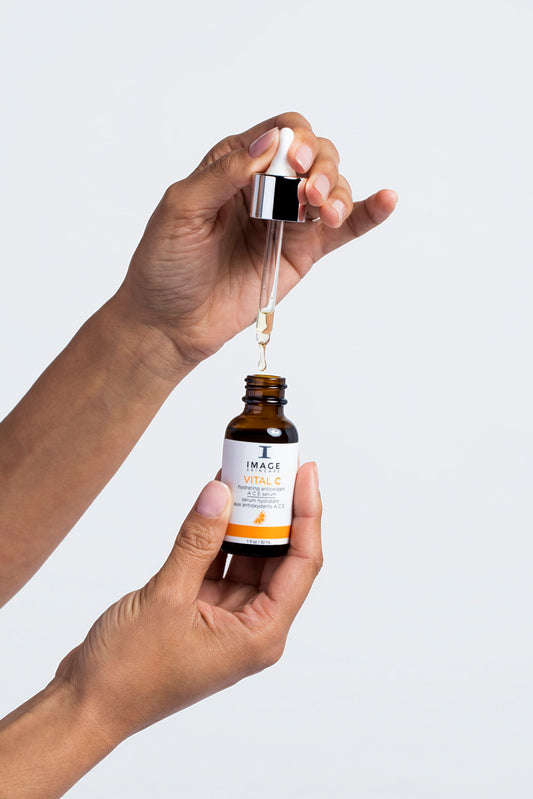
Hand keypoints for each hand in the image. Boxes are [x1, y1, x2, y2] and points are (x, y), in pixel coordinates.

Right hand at [55, 463, 321, 741]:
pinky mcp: (200, 610)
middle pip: (280, 557)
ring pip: (248, 557)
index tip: (305, 473)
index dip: (308, 515)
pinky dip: (217, 533)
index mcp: (260, 634)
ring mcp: (225, 618)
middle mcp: (250, 627)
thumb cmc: (128, 672)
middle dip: (276, 509)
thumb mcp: (167, 597)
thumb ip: (197, 541)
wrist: (86, 703)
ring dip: (245, 518)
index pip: (302, 564)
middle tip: (274, 465)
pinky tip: (214, 500)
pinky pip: (219, 562)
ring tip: (244, 473)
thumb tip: (220, 492)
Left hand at [118, 111, 396, 370]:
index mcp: (234, 164)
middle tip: (307, 194)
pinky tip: (386, 200)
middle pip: (315, 153)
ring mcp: (288, 219)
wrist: (170, 322)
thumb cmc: (165, 264)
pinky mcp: (302, 252)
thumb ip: (224, 174)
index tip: (292, 164)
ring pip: (331, 187)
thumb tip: (271, 143)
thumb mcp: (182, 209)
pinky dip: (367, 213)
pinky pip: (343, 229)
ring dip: (337, 191)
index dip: (295, 139)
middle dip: (320, 166)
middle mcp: (267, 186)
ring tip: (324, 214)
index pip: (280, 133)